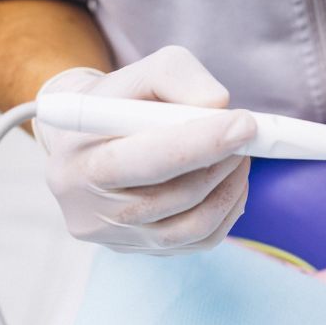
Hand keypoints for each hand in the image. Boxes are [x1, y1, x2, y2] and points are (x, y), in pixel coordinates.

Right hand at [34, 45, 256, 254]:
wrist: (86, 142)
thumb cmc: (118, 103)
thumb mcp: (140, 73)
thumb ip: (176, 77)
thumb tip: (217, 105)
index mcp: (78, 163)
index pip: (147, 162)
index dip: (201, 144)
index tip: (245, 124)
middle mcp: (90, 211)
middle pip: (174, 197)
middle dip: (221, 162)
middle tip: (247, 135)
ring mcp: (117, 239)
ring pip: (193, 225)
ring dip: (229, 187)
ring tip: (239, 155)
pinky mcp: (143, 250)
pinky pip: (200, 241)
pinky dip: (227, 210)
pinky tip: (229, 182)